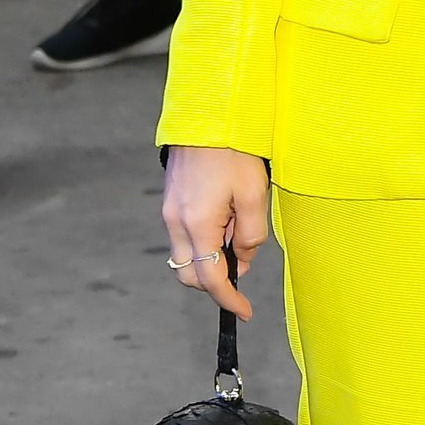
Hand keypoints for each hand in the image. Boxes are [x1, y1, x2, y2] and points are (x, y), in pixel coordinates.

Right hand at [161, 147, 270, 319]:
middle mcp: (175, 222)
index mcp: (197, 224)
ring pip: (186, 254)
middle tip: (244, 259)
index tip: (245, 311)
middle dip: (215, 280)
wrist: (208, 114)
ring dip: (211, 256)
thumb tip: (242, 258)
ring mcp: (169, 210)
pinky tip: (227, 214)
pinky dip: (204, 238)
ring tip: (239, 224)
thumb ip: (251, 235)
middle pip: (189, 274)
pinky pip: (184, 234)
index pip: (210, 279)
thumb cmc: (234, 151)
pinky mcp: (171, 200)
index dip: (228, 300)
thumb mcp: (254, 195)